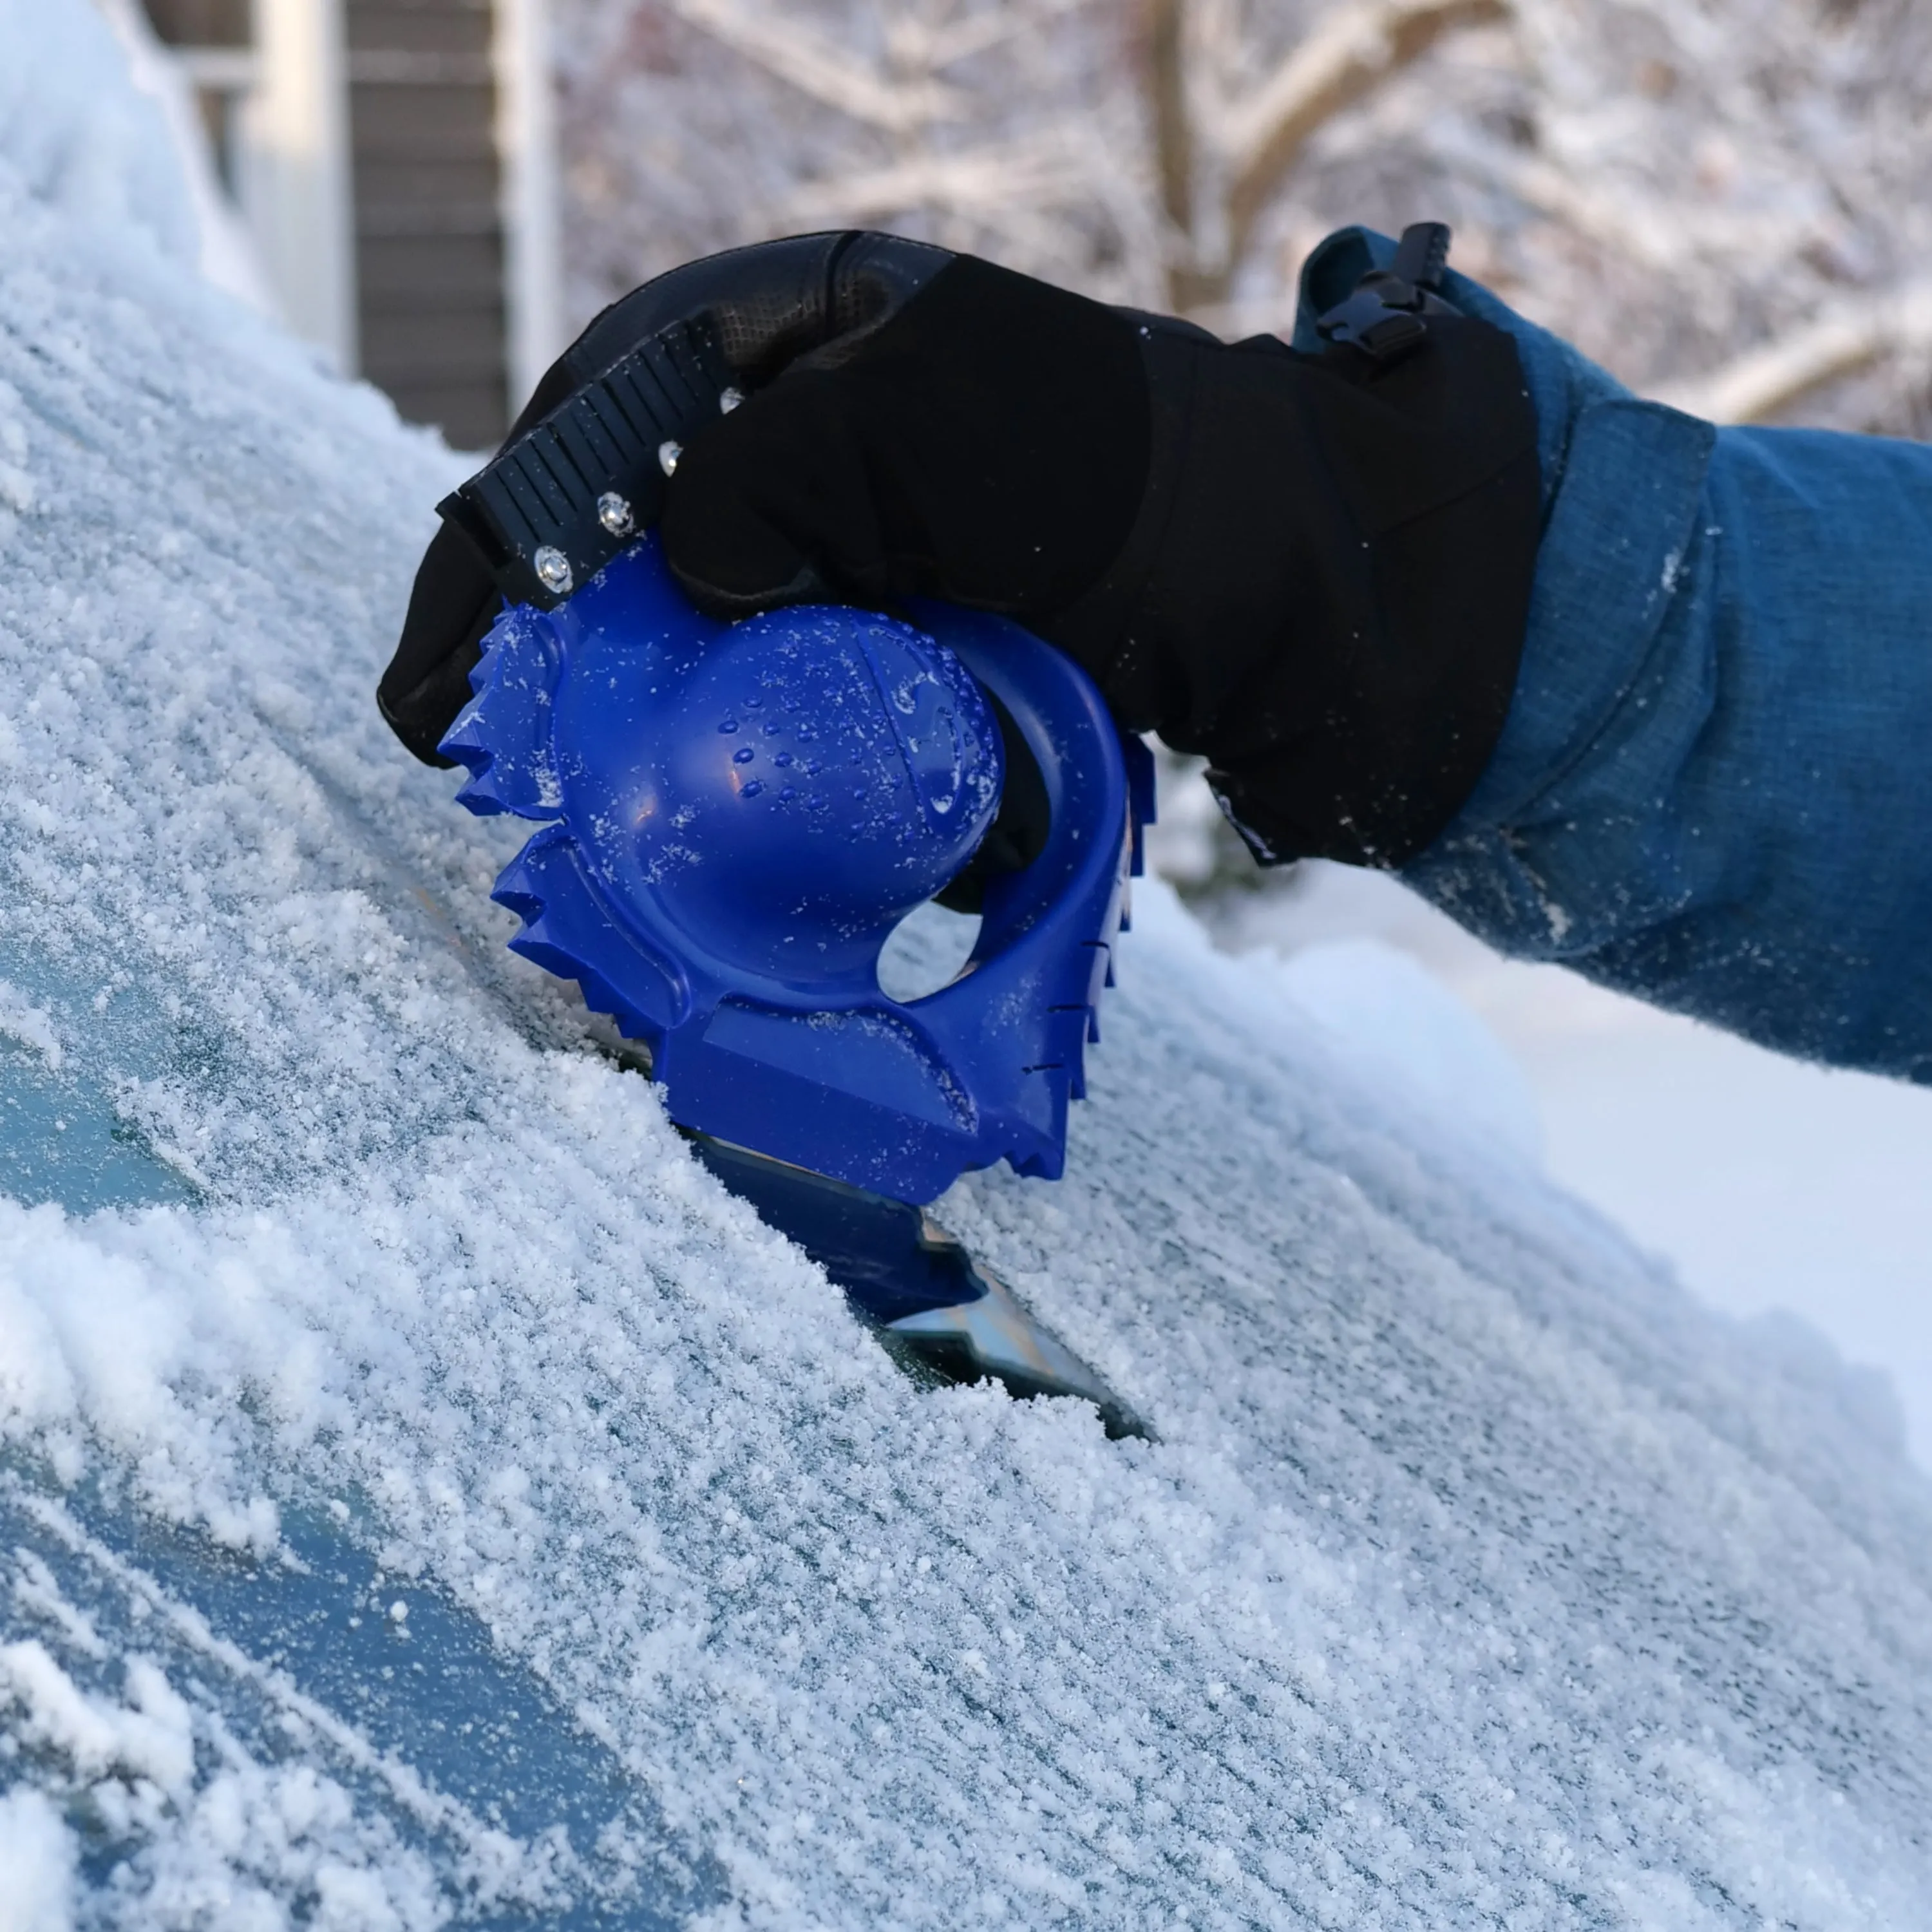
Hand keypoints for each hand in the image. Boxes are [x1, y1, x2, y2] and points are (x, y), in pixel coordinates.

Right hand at [382, 229, 1539, 868]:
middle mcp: (784, 424)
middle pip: (613, 522)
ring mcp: (825, 529)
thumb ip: (781, 473)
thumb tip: (689, 572)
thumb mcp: (925, 422)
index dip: (504, 533)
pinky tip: (657, 783)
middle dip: (533, 630)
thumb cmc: (1095, 464)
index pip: (592, 415)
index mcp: (777, 328)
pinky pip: (748, 667)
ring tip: (536, 782)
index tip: (450, 654)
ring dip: (601, 693)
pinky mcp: (867, 617)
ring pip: (673, 609)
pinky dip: (697, 724)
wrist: (1239, 562)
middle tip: (466, 740)